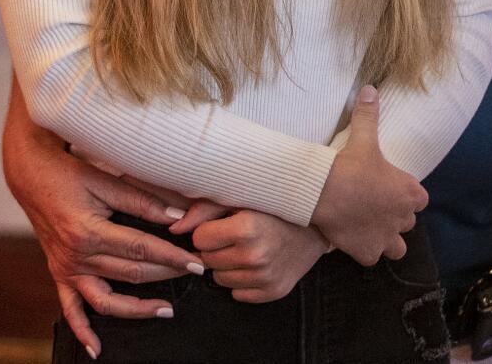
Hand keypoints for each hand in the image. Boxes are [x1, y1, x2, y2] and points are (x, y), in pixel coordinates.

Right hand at [1, 104, 201, 357]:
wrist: (30, 177)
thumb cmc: (70, 174)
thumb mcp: (106, 180)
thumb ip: (142, 200)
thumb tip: (178, 215)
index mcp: (89, 232)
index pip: (142, 249)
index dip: (173, 256)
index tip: (198, 262)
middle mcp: (76, 257)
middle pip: (131, 274)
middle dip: (167, 275)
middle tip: (197, 273)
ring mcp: (67, 269)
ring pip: (106, 300)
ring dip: (136, 309)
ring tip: (166, 310)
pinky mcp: (59, 274)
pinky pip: (71, 310)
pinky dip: (83, 331)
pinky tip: (97, 350)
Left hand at [192, 209, 327, 303]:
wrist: (318, 227)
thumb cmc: (276, 208)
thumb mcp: (243, 198)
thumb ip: (204, 209)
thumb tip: (174, 227)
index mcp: (247, 228)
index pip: (200, 240)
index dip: (210, 231)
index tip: (226, 224)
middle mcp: (256, 256)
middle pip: (208, 261)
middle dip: (218, 249)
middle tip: (239, 237)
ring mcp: (265, 277)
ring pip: (220, 279)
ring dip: (229, 266)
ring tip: (250, 249)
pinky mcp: (273, 292)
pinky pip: (238, 294)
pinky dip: (244, 281)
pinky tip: (259, 264)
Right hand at [311, 85, 424, 265]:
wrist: (323, 192)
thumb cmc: (348, 165)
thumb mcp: (363, 138)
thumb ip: (369, 115)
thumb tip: (371, 89)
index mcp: (410, 192)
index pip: (419, 199)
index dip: (405, 196)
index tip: (388, 191)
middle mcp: (403, 217)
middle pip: (407, 222)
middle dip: (395, 217)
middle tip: (374, 208)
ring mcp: (387, 238)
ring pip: (398, 247)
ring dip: (387, 240)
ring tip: (370, 229)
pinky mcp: (368, 253)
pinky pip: (372, 257)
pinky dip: (364, 251)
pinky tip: (352, 240)